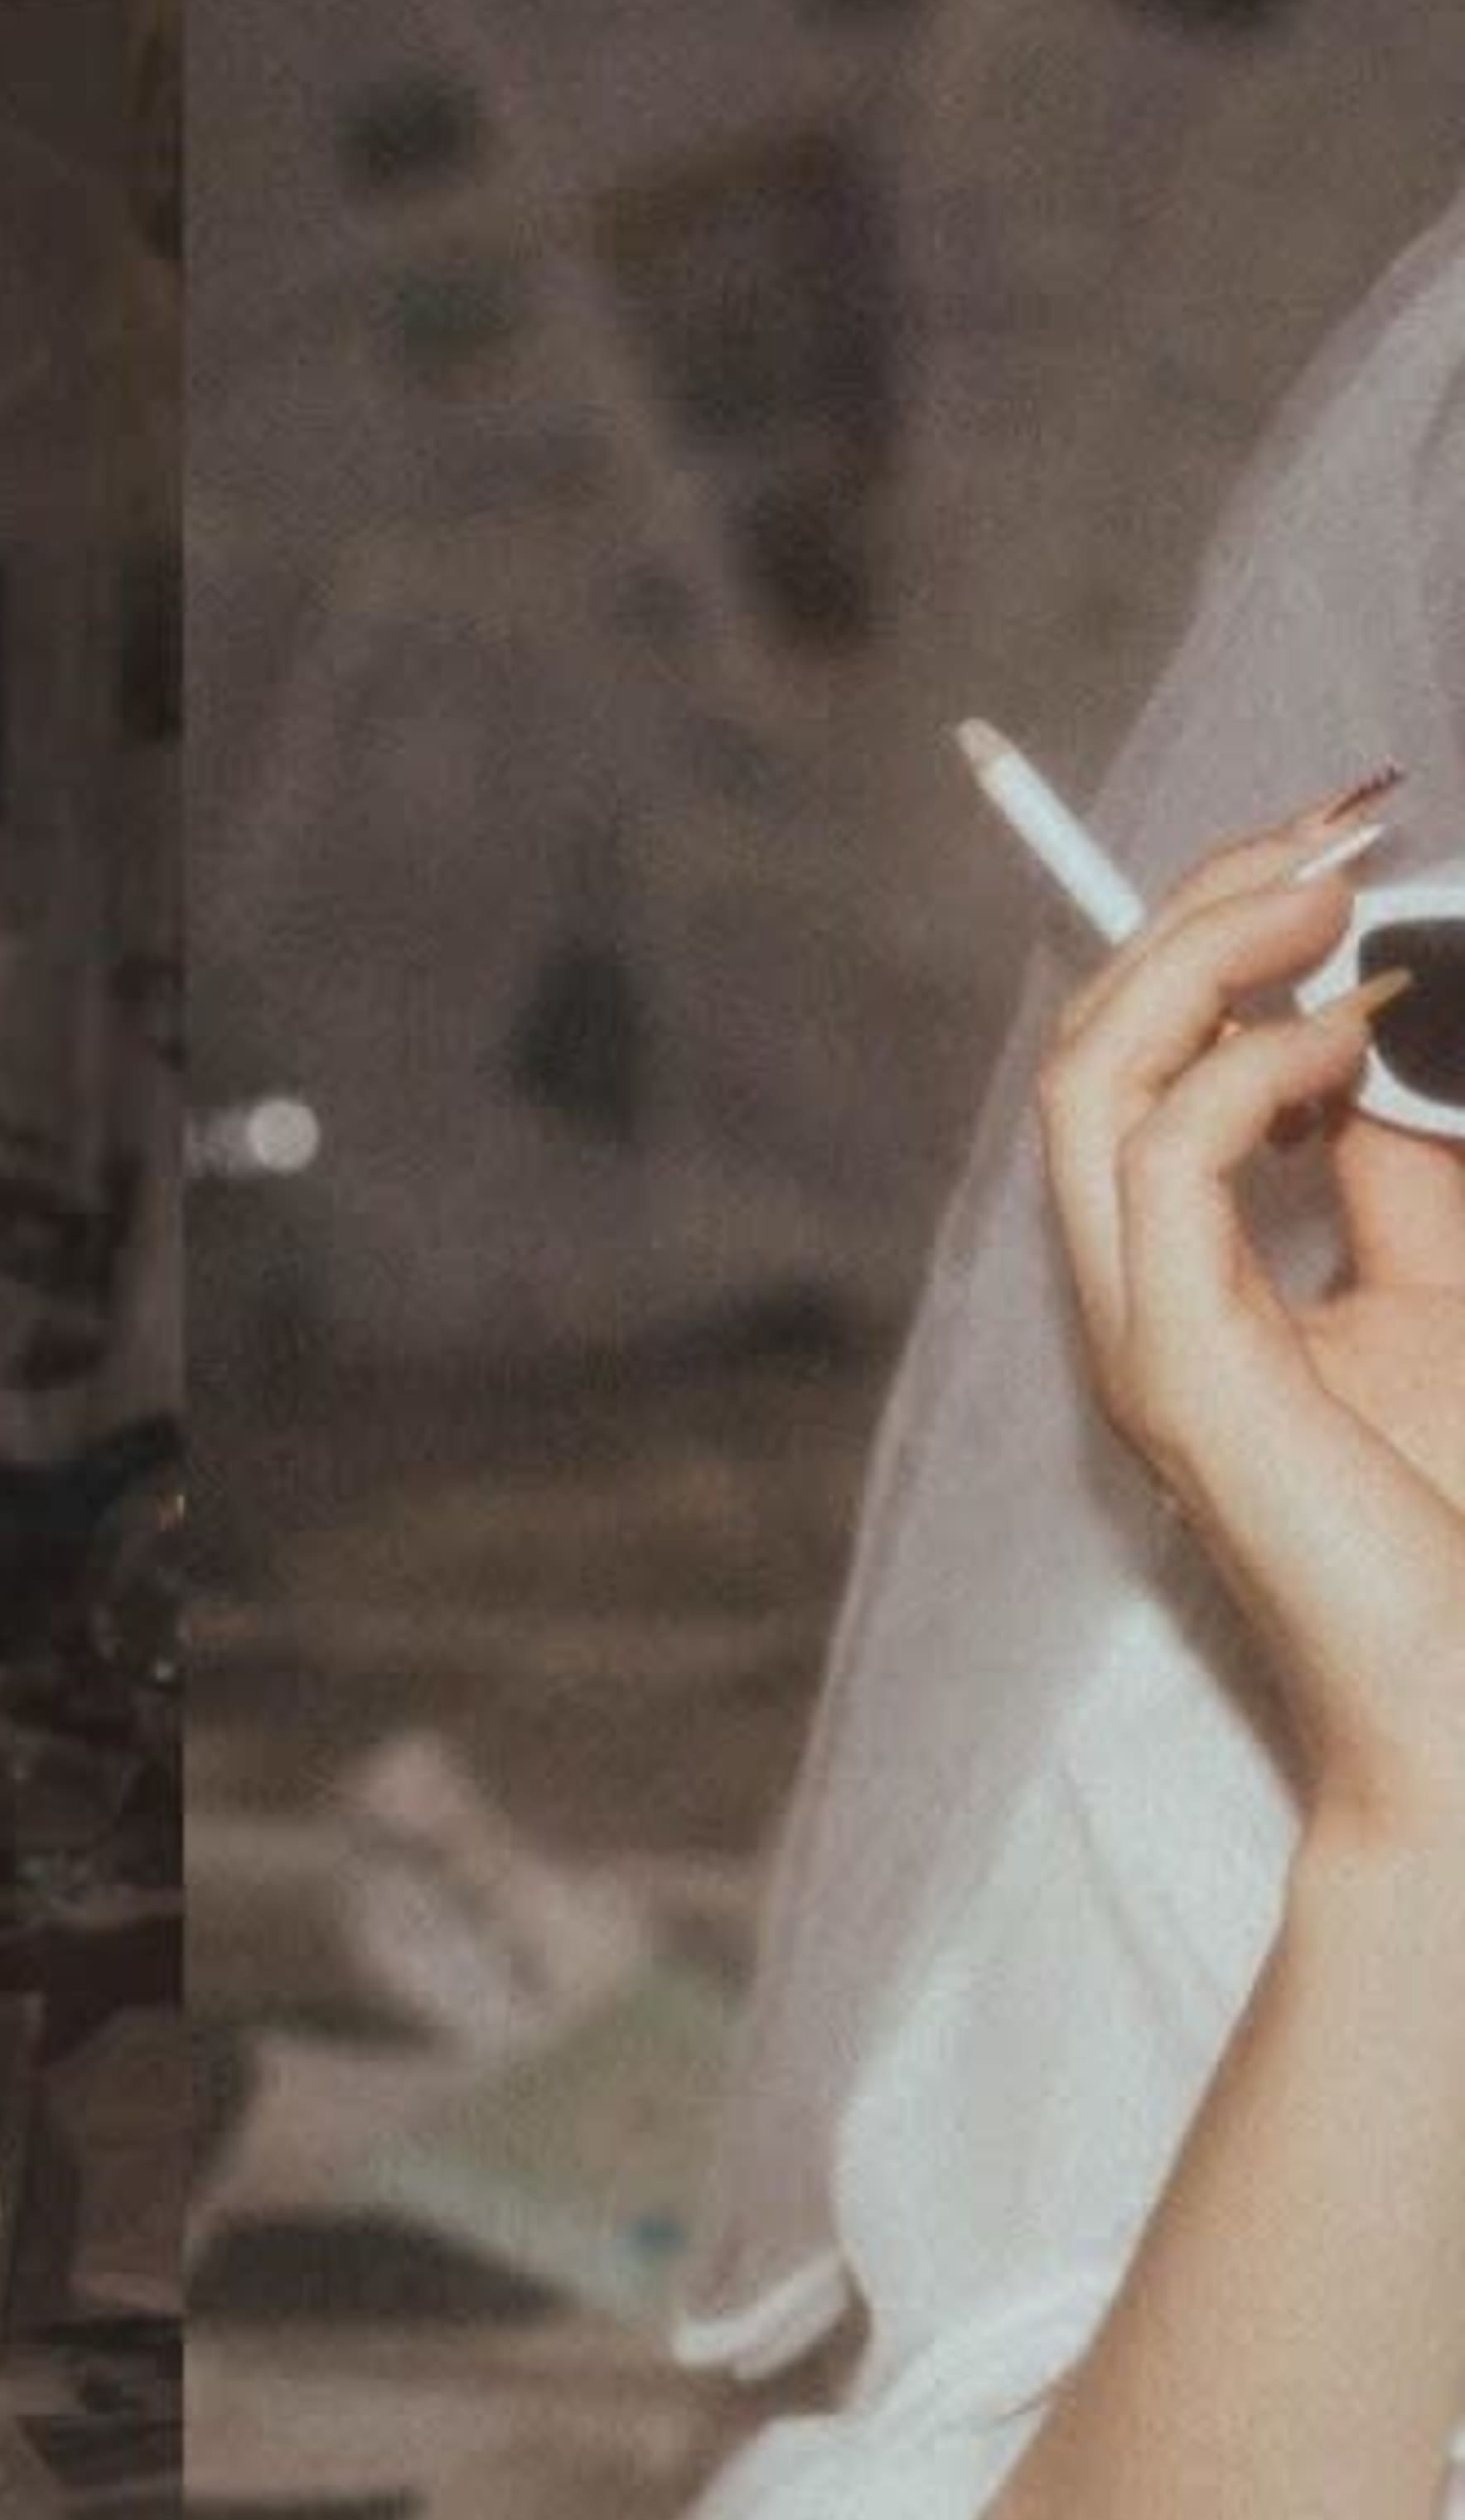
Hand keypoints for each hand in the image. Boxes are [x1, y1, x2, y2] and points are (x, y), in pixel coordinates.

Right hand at [1038, 789, 1464, 1844]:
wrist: (1450, 1693)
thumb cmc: (1450, 1519)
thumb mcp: (1441, 1287)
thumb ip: (1401, 1168)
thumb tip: (1399, 1032)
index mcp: (1183, 1271)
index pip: (1137, 1059)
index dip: (1207, 925)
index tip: (1337, 839)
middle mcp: (1136, 1289)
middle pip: (1093, 1038)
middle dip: (1200, 901)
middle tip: (1339, 826)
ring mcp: (1142, 1328)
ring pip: (1090, 1076)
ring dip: (1204, 955)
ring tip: (1332, 901)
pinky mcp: (1175, 1365)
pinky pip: (1164, 1157)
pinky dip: (1254, 1067)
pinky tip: (1355, 1042)